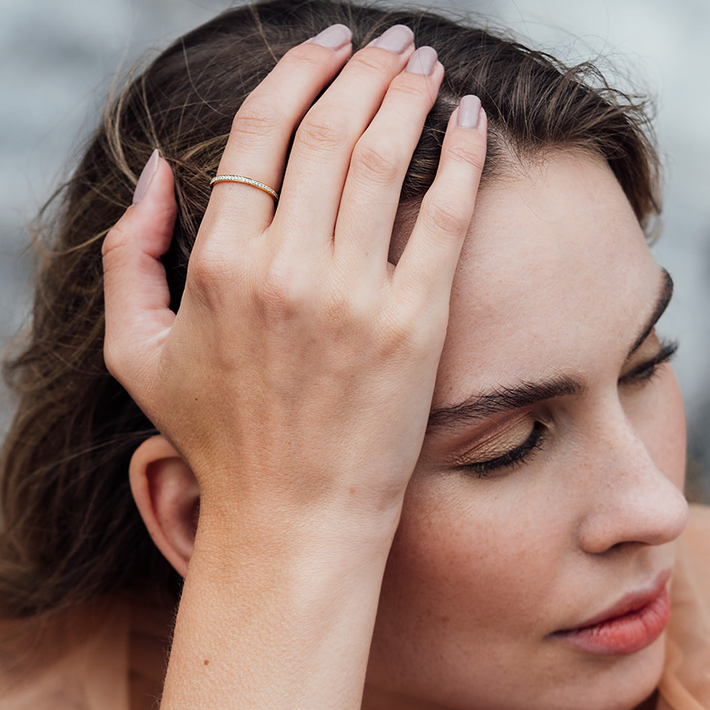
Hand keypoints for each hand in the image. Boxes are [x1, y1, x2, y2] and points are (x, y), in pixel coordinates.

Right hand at [102, 23, 486, 708]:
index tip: (329, 43)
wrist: (292, 513)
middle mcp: (285, 269)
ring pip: (384, 159)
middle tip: (389, 42)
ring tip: (424, 63)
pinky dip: (463, 160)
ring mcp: (355, 297)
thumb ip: (127, 254)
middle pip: (329, 131)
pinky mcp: (414, 326)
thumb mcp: (137, 352)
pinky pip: (445, 220)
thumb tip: (156, 172)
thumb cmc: (218, 438)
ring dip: (408, 95)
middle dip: (362, 69)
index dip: (298, 72)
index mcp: (218, 263)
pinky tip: (470, 120)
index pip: (261, 132)